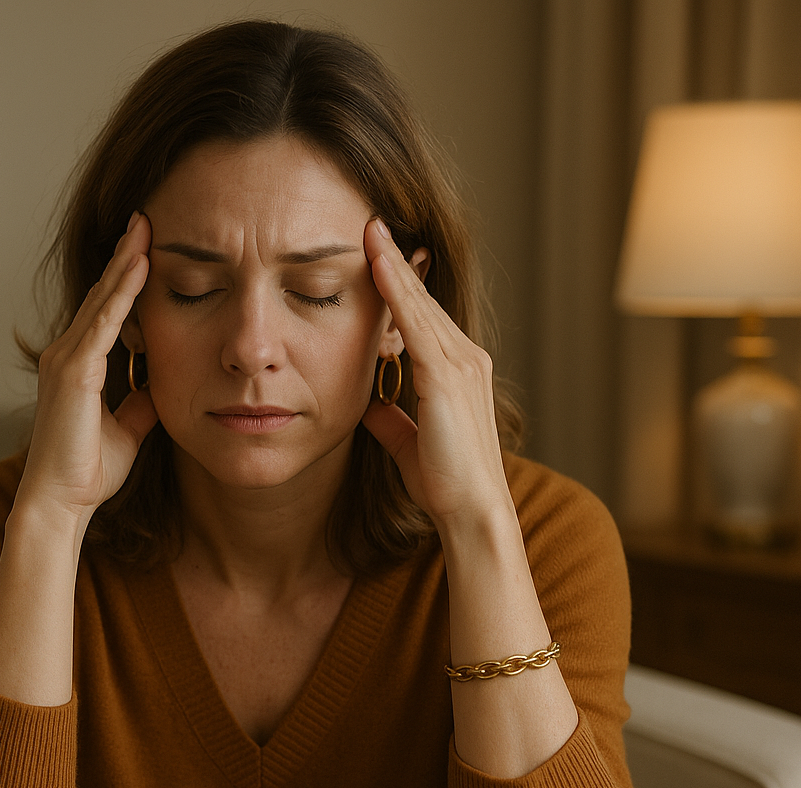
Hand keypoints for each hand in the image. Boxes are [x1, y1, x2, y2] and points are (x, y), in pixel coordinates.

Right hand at [15, 212, 157, 526]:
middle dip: (125, 255)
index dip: (126, 279)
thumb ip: (141, 402)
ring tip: (145, 226)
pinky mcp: (73, 371)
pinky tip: (140, 265)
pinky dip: (123, 293)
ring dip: (125, 261)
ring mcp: (66, 359)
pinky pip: (104, 322)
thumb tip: (160, 383)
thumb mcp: (129, 428)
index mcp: (79, 365)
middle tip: (145, 218)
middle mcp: (67, 354)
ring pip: (102, 299)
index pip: (107, 311)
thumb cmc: (88, 470)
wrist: (62, 501)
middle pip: (102, 294)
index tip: (147, 249)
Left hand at [361, 218, 511, 531]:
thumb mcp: (407, 443)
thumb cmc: (443, 483)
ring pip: (421, 305)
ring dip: (394, 265)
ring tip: (370, 230)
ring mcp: (462, 364)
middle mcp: (467, 359)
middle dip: (397, 263)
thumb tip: (367, 404)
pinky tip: (378, 264)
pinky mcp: (448, 376)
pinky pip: (417, 323)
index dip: (400, 287)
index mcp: (459, 372)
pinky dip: (397, 291)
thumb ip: (390, 419)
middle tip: (371, 225)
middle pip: (424, 302)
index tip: (377, 256)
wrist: (470, 511)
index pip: (424, 319)